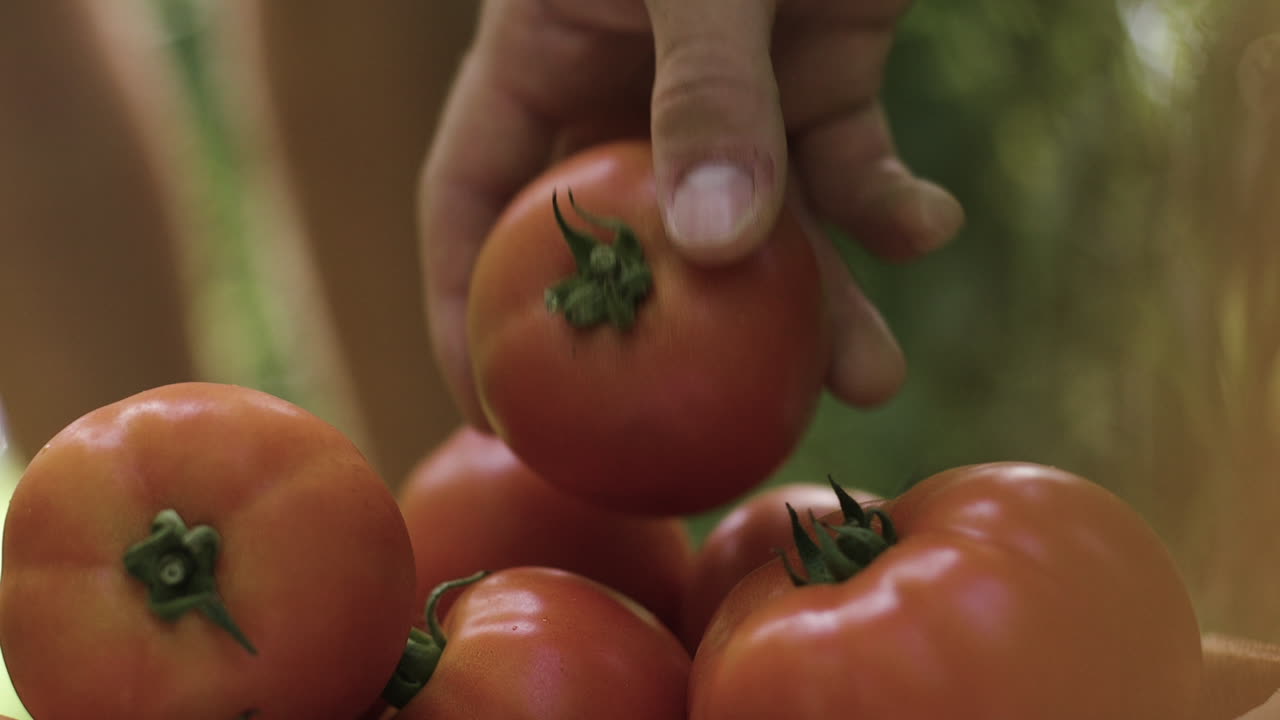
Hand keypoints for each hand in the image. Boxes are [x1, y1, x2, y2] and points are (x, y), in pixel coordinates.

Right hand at [419, 0, 963, 426]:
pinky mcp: (827, 66)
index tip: (495, 414)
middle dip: (676, 343)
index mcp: (544, 50)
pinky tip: (931, 225)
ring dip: (819, 303)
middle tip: (706, 443)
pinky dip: (893, 205)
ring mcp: (733, 86)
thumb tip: (723, 250)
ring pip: (759, 225)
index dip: (467, 313)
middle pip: (632, 245)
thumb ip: (708, 88)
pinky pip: (852, 163)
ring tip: (872, 378)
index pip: (474, 201)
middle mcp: (629, 84)